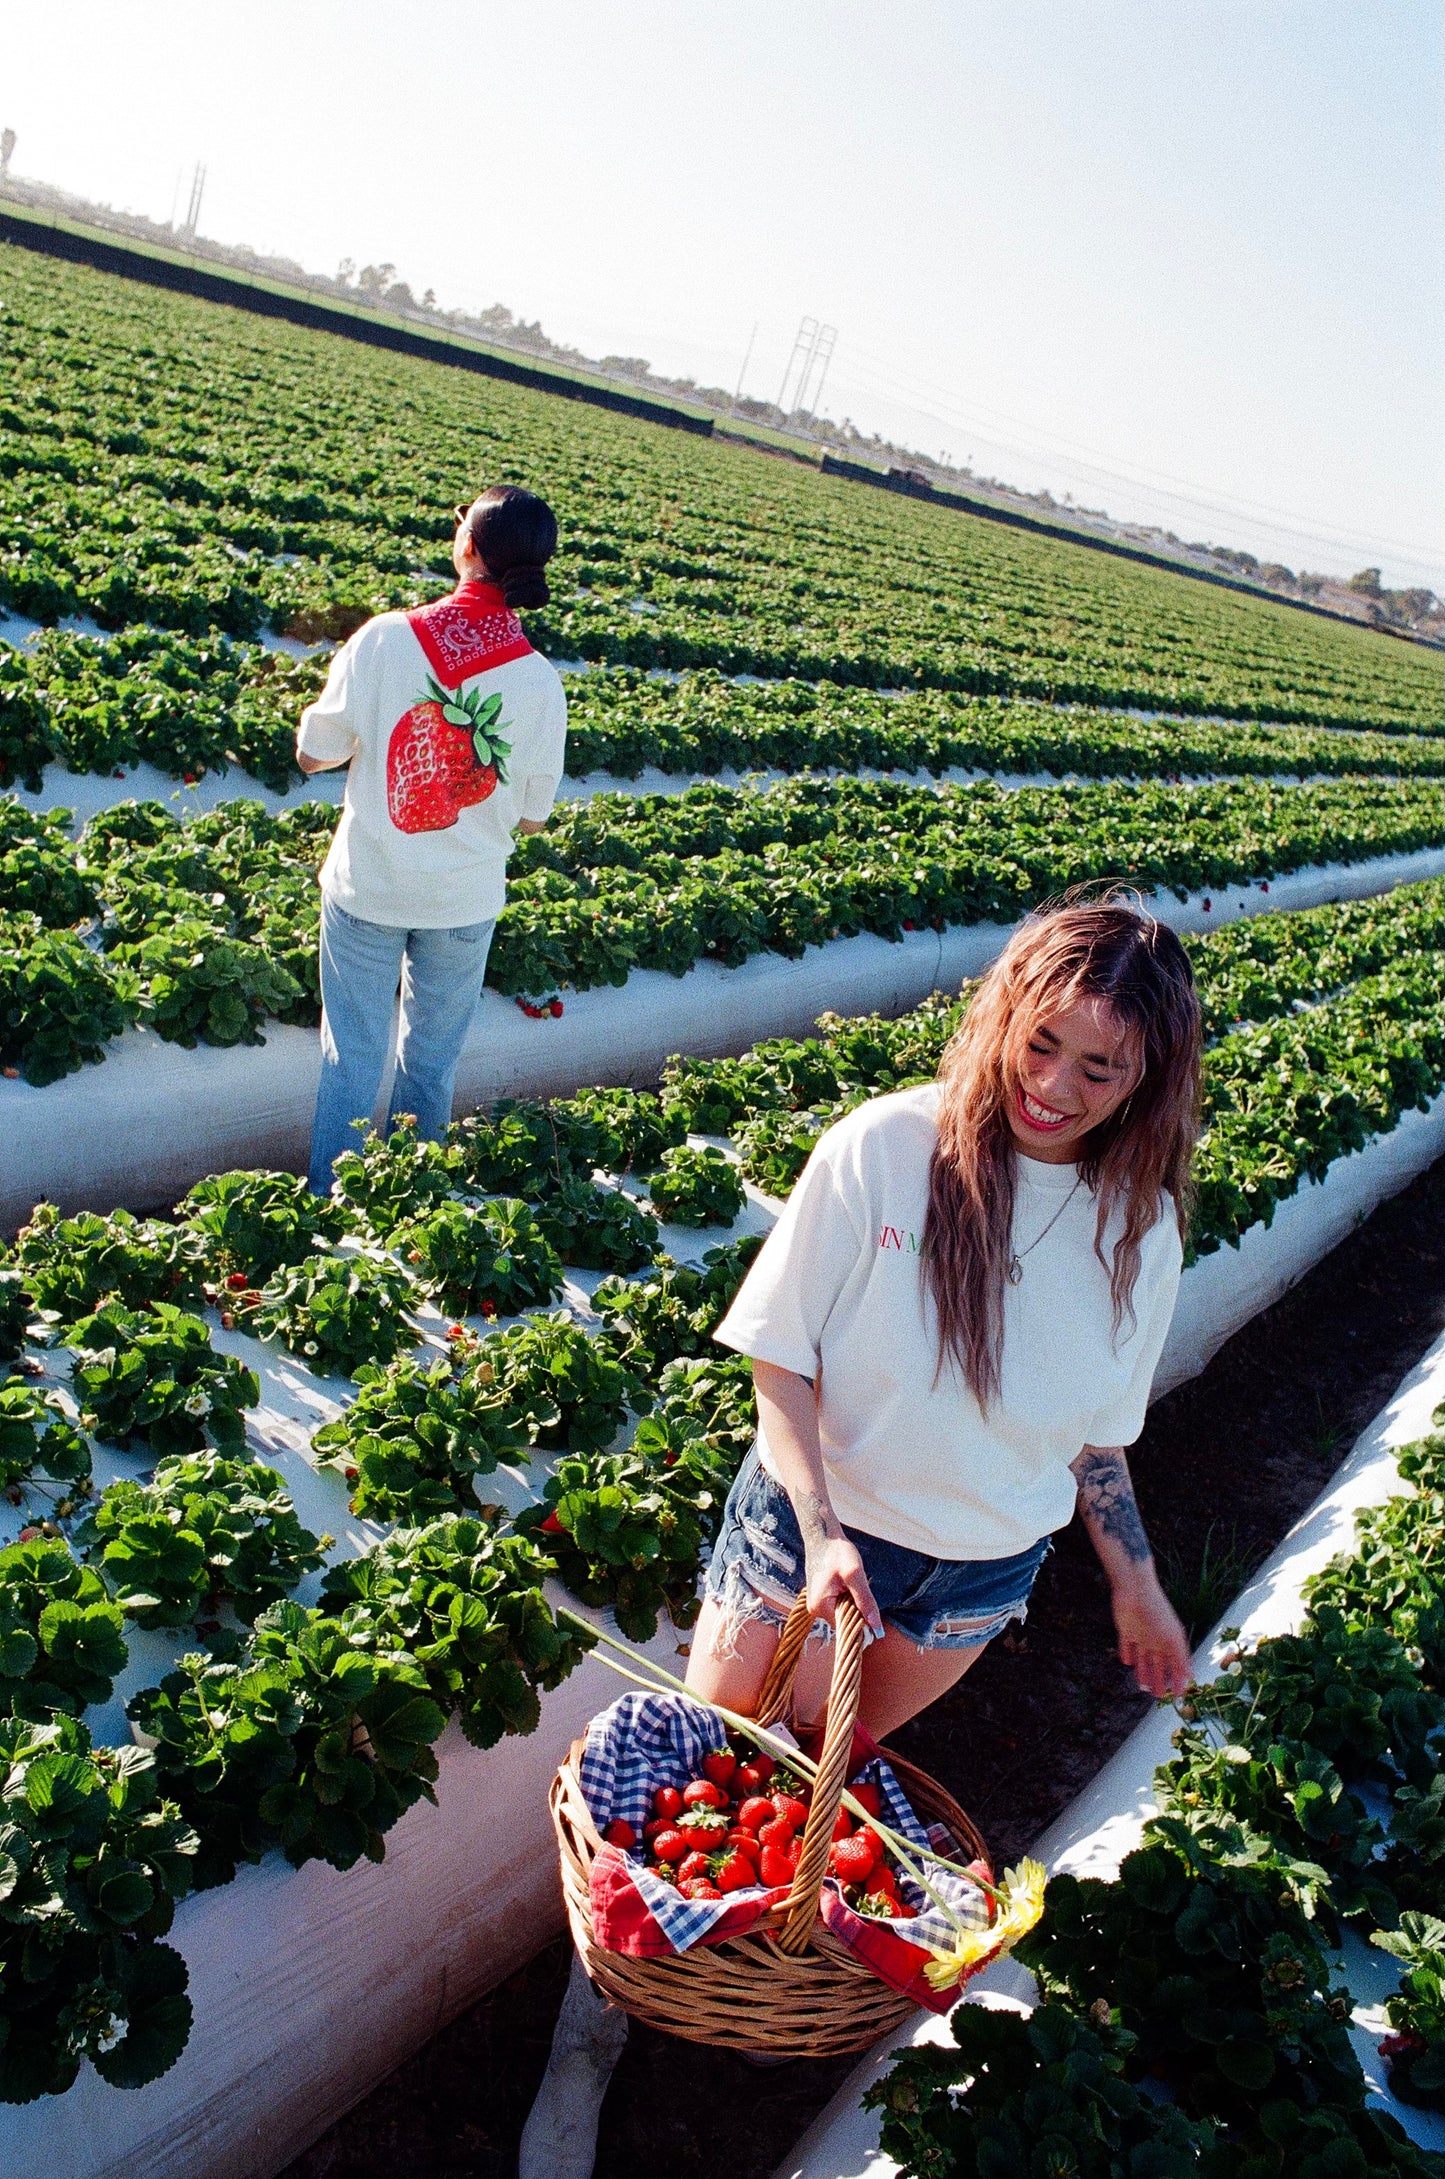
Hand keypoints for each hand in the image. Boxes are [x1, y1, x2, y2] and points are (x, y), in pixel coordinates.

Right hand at [805, 1535, 883, 1638]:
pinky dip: (847, 1595)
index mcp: (820, 1608)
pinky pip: (839, 1603)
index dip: (862, 1620)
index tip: (871, 1606)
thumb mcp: (855, 1575)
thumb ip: (865, 1602)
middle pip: (845, 1620)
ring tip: (852, 1582)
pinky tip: (847, 1581)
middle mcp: (815, 1609)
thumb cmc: (837, 1551)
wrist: (823, 1534)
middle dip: (857, 1608)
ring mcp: (816, 1602)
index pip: (847, 1627)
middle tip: (859, 1586)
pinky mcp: (820, 1595)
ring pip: (843, 1611)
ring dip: (853, 1601)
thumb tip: (877, 1628)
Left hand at [1110, 1567, 1192, 1698]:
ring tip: (1143, 1687)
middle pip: (1158, 1663)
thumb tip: (1190, 1677)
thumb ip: (1180, 1657)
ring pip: (1143, 1658)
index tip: (1178, 1695)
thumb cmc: (1157, 1612)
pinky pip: (1126, 1645)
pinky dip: (1127, 1653)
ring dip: (1143, 1672)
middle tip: (1159, 1696)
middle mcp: (1156, 1639)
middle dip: (1159, 1679)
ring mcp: (1141, 1634)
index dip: (1177, 1679)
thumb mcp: (1172, 1637)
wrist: (1135, 1590)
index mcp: (1169, 1640)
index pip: (1175, 1664)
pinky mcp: (1126, 1629)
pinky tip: (1127, 1662)